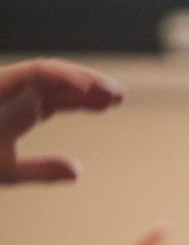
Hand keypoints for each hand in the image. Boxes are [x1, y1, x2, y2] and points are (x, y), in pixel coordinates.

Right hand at [0, 58, 122, 184]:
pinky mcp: (2, 82)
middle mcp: (19, 93)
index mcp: (24, 109)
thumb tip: (78, 172)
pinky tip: (84, 88)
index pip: (65, 98)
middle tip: (121, 95)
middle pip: (64, 82)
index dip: (90, 99)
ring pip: (55, 73)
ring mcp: (10, 85)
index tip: (115, 104)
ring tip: (110, 91)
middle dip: (94, 85)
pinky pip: (35, 72)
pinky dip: (61, 76)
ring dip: (84, 79)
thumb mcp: (11, 170)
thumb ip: (44, 170)